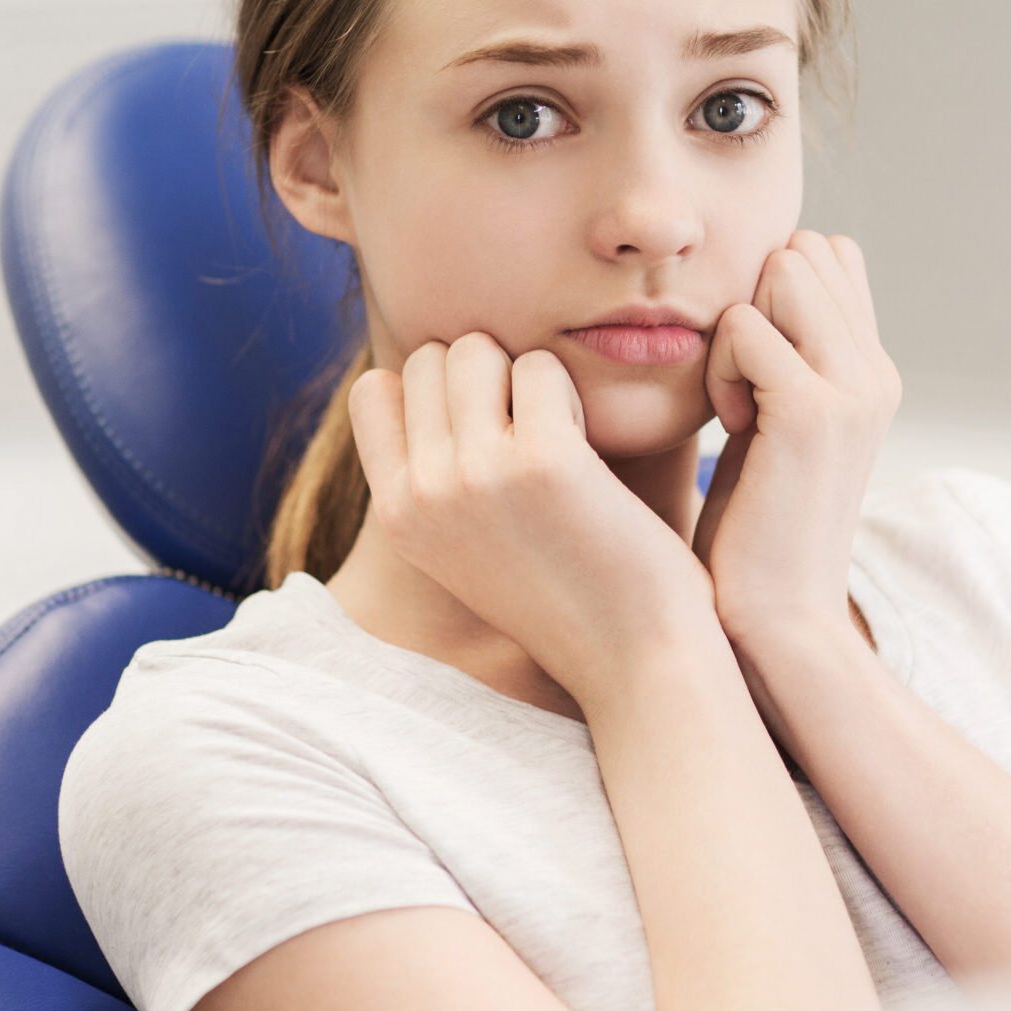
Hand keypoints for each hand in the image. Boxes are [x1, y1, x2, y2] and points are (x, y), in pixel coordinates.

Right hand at [347, 334, 718, 704]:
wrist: (637, 661)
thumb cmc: (568, 594)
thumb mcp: (468, 544)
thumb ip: (438, 473)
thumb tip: (429, 370)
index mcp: (396, 516)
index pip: (374, 391)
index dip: (435, 388)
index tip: (486, 426)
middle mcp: (422, 494)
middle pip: (433, 357)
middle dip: (488, 373)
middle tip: (533, 429)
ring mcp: (475, 476)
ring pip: (478, 349)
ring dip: (527, 374)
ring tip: (560, 433)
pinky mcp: (541, 461)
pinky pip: (542, 367)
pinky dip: (573, 392)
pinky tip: (591, 446)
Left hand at [691, 231, 901, 653]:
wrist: (775, 619)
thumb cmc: (754, 528)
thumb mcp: (776, 426)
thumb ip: (785, 358)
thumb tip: (761, 284)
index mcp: (871, 371)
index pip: (830, 254)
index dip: (773, 289)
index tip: (754, 367)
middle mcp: (875, 371)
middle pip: (807, 250)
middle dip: (755, 297)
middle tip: (742, 384)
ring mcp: (854, 388)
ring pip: (783, 270)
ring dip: (738, 327)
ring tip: (737, 403)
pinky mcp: (814, 412)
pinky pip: (745, 325)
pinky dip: (720, 366)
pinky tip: (730, 424)